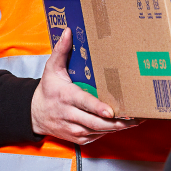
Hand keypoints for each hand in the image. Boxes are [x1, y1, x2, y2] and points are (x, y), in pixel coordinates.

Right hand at [31, 29, 139, 144]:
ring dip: (117, 127)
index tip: (110, 110)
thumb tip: (68, 32)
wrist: (35, 114)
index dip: (98, 108)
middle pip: (95, 122)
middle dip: (116, 121)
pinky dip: (110, 132)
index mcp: (65, 96)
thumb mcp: (51, 68)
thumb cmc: (48, 90)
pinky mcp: (78, 138)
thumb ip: (61, 50)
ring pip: (99, 131)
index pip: (83, 103)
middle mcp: (69, 115)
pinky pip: (97, 136)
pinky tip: (123, 125)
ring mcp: (74, 129)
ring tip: (135, 121)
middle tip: (135, 117)